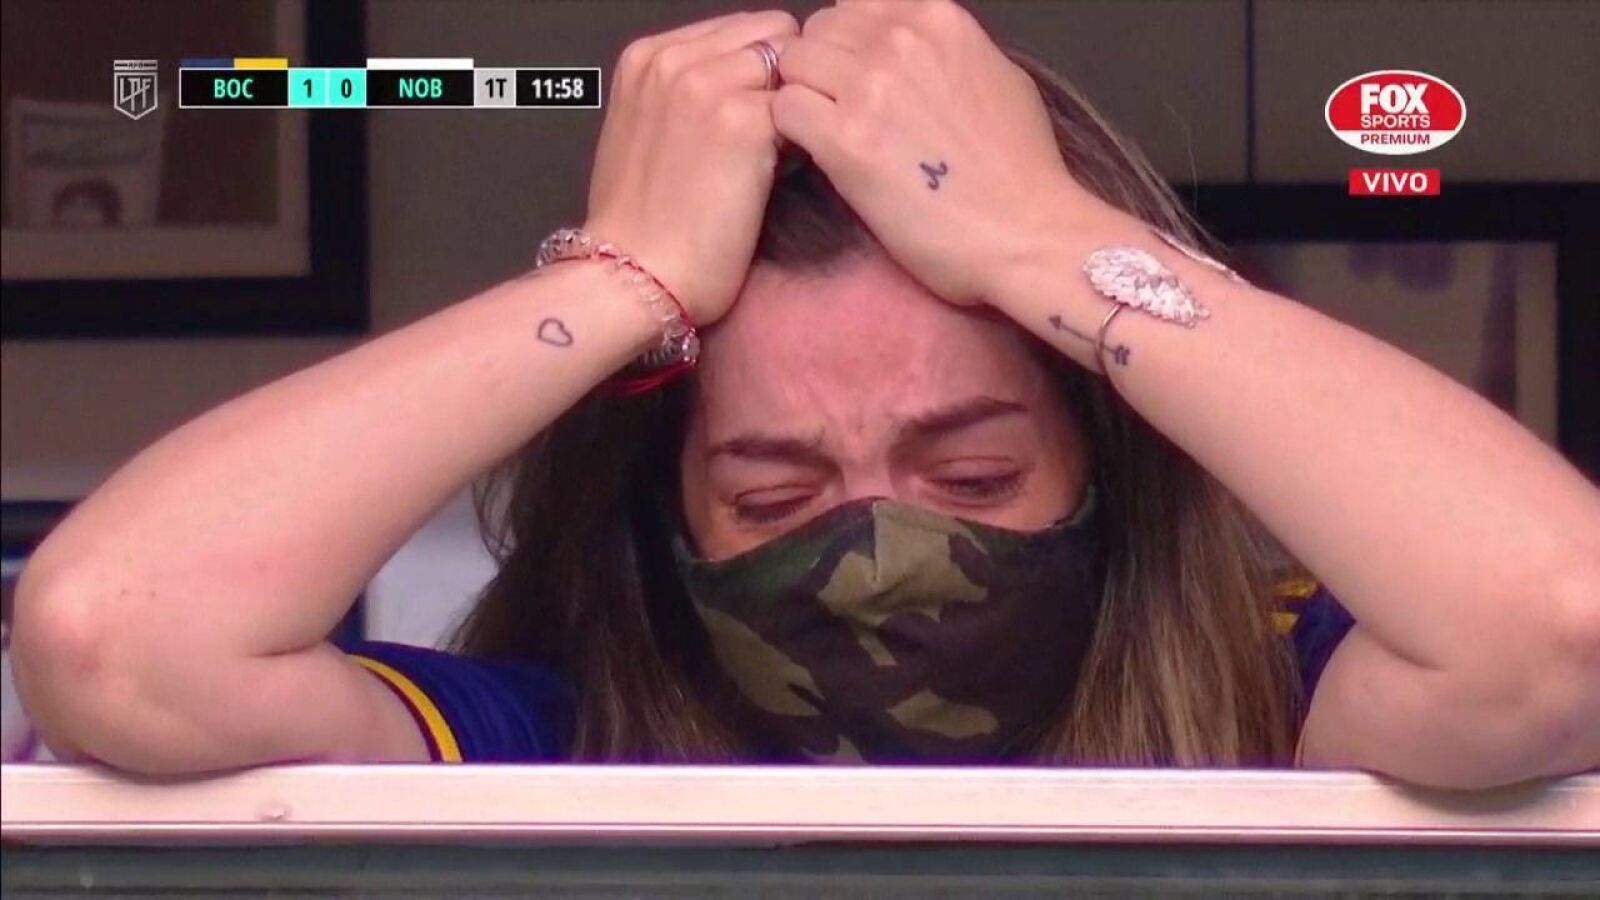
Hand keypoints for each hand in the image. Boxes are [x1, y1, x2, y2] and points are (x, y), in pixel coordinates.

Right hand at [583, 10, 797, 324]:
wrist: (634, 275)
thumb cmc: (641, 223)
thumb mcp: (642, 129)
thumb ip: (683, 91)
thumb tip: (745, 82)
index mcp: (646, 56)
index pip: (739, 27)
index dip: (759, 69)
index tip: (755, 109)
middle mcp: (674, 59)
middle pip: (773, 32)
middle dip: (783, 77)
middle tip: (773, 132)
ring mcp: (708, 85)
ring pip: (794, 65)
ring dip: (796, 103)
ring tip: (773, 154)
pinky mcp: (743, 121)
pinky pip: (804, 108)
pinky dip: (803, 137)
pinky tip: (778, 174)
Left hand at [772, 0, 1108, 304]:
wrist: (1027, 234)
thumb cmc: (1022, 168)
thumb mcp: (996, 76)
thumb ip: (944, 51)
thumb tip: (916, 50)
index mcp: (937, 17)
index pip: (855, 4)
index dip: (846, 42)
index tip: (855, 78)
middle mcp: (900, 39)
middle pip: (818, 29)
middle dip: (819, 68)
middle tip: (835, 112)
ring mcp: (869, 87)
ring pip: (792, 64)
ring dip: (800, 97)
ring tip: (823, 135)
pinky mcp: (845, 141)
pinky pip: (783, 110)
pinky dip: (789, 133)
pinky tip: (817, 157)